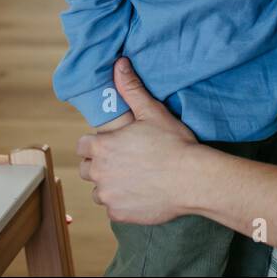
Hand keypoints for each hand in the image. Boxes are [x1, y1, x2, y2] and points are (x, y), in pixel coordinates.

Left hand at [77, 57, 200, 224]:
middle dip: (101, 164)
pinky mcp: (119, 214)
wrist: (193, 180)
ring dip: (110, 185)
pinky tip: (141, 193)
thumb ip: (131, 89)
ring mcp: (108, 196)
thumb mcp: (153, 112)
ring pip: (99, 190)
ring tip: (135, 177)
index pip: (83, 146)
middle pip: (88, 169)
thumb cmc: (174, 144)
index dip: (97, 144)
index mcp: (102, 147)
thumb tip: (119, 63)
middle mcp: (99, 173)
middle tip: (126, 160)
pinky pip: (112, 208)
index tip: (114, 144)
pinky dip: (123, 202)